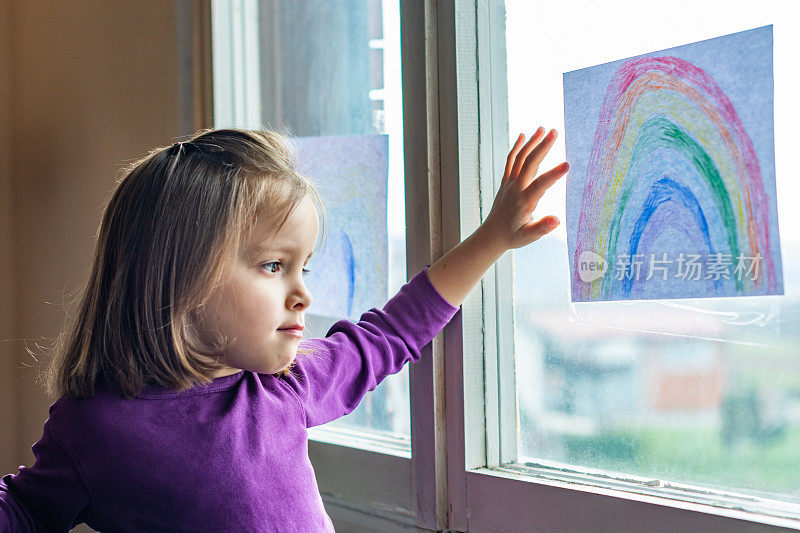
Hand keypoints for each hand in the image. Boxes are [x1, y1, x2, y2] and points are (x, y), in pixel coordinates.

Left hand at [479, 127, 569, 251]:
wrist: (492, 234)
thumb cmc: (513, 236)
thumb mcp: (528, 237)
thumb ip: (542, 228)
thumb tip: (556, 220)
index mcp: (524, 202)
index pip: (540, 186)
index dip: (553, 175)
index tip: (567, 164)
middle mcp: (516, 189)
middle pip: (530, 164)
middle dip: (543, 147)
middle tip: (556, 132)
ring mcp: (509, 183)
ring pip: (520, 159)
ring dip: (532, 143)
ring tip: (544, 129)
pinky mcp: (506, 181)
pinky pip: (510, 161)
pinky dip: (517, 148)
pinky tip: (524, 135)